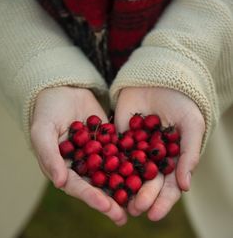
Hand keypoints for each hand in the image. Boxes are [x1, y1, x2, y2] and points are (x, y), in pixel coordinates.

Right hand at [31, 86, 126, 225]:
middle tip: (126, 215)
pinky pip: (120, 150)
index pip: (78, 186)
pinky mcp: (109, 139)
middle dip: (111, 199)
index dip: (92, 197)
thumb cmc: (47, 111)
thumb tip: (59, 183)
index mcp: (65, 167)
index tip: (107, 207)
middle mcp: (83, 163)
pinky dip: (131, 160)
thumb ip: (49, 156)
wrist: (63, 90)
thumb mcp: (42, 132)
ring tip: (140, 198)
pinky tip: (146, 168)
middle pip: (98, 184)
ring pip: (112, 171)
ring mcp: (97, 152)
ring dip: (124, 184)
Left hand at [114, 87, 204, 220]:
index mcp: (171, 158)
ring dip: (124, 187)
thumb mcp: (192, 126)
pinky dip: (109, 165)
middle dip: (141, 196)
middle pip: (146, 181)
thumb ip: (190, 154)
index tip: (153, 214)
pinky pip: (113, 153)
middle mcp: (151, 157)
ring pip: (128, 172)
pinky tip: (103, 177)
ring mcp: (134, 148)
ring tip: (118, 201)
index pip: (167, 185)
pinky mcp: (118, 137)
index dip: (162, 200)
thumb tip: (185, 186)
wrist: (158, 81)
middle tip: (134, 209)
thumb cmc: (181, 103)